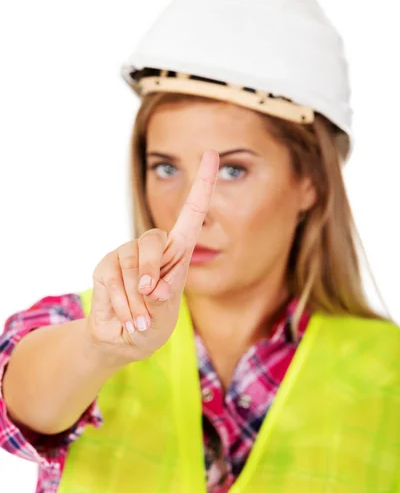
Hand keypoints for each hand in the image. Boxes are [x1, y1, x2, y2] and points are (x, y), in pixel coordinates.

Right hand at [87, 150, 218, 364]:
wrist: (124, 339)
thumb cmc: (153, 323)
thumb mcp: (165, 313)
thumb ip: (162, 296)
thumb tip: (149, 283)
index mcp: (178, 251)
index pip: (192, 212)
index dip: (203, 183)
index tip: (212, 153)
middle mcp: (153, 247)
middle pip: (153, 242)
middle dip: (152, 271)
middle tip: (153, 297)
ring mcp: (127, 254)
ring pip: (132, 266)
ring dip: (137, 301)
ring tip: (140, 317)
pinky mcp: (106, 265)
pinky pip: (113, 280)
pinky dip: (122, 304)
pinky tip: (127, 316)